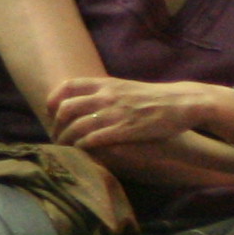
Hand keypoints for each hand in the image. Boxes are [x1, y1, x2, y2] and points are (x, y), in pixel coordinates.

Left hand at [43, 76, 227, 151]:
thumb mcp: (125, 87)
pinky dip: (82, 146)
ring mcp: (114, 112)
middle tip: (55, 137)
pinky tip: (81, 152)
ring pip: (76, 126)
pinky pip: (93, 139)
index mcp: (105, 83)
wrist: (182, 103)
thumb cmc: (154, 98)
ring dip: (66, 140)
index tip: (51, 113)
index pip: (67, 86)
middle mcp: (106, 95)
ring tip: (64, 148)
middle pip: (65, 108)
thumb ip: (104, 91)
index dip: (53, 100)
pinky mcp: (123, 130)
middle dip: (55, 125)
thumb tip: (84, 99)